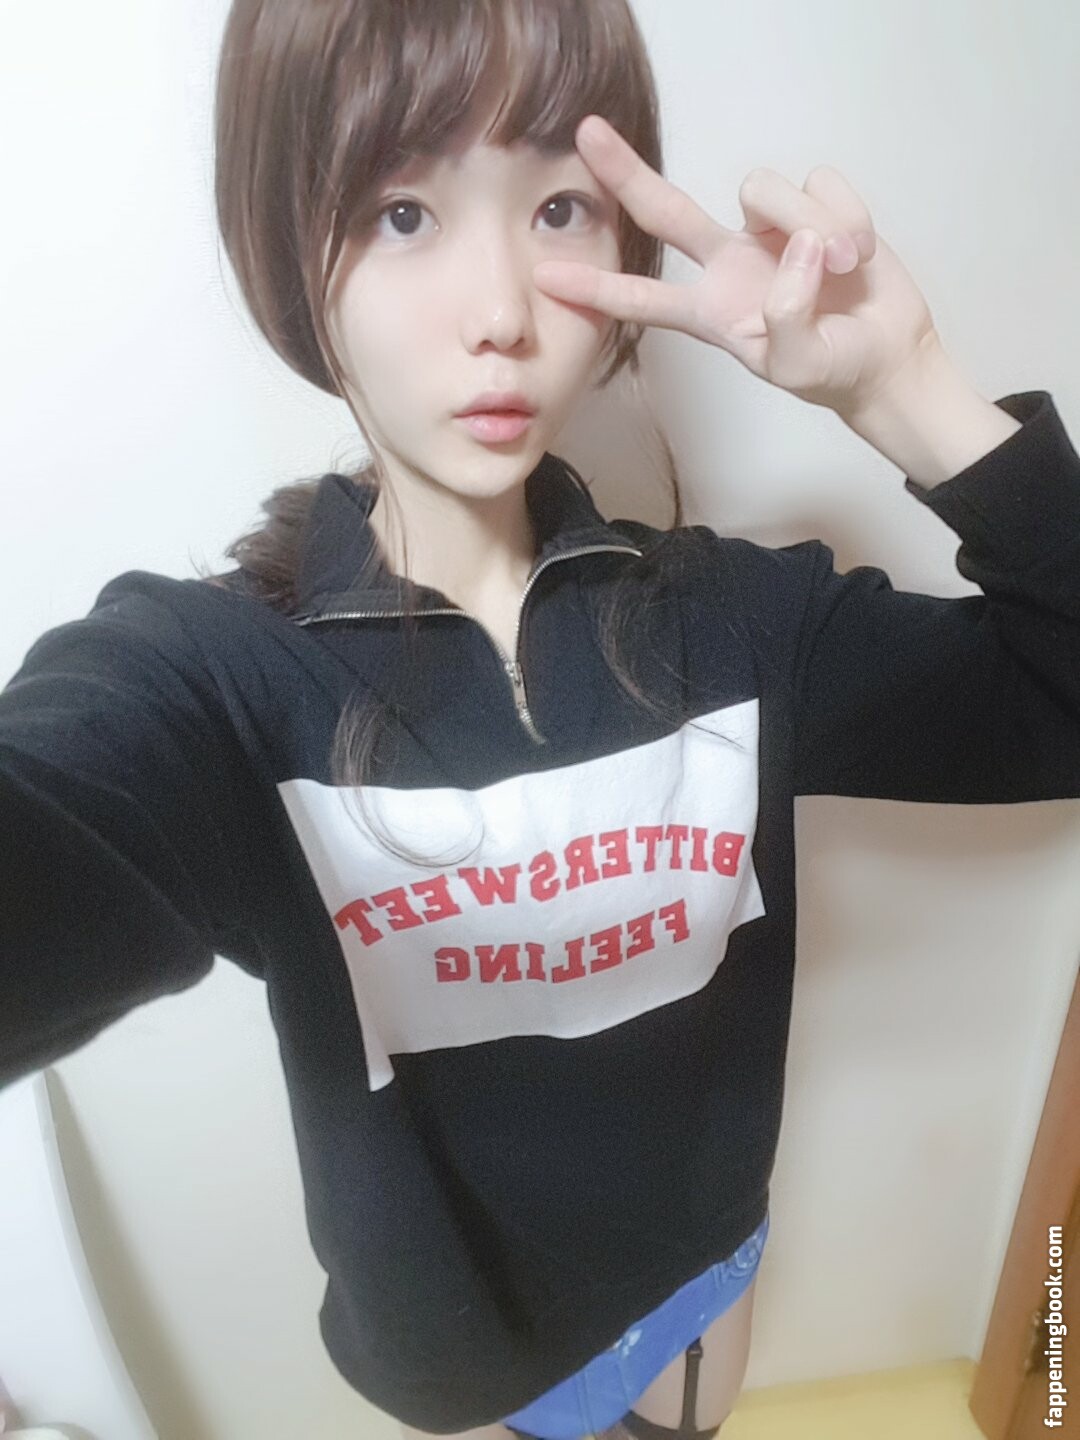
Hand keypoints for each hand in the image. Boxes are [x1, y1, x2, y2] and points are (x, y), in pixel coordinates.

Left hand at [534, 114, 941, 416]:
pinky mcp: (813, 205)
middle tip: (587, 133)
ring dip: (811, 224)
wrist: (889, 356)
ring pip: (765, 190)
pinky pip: (820, 182)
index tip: (547, 277)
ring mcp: (769, 232)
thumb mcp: (800, 367)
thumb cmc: (834, 371)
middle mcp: (729, 264)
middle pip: (667, 210)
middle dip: (627, 172)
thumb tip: (796, 250)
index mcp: (711, 312)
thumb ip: (786, 320)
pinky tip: (859, 253)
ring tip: (842, 269)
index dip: (596, 286)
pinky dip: (847, 215)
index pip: (642, 299)